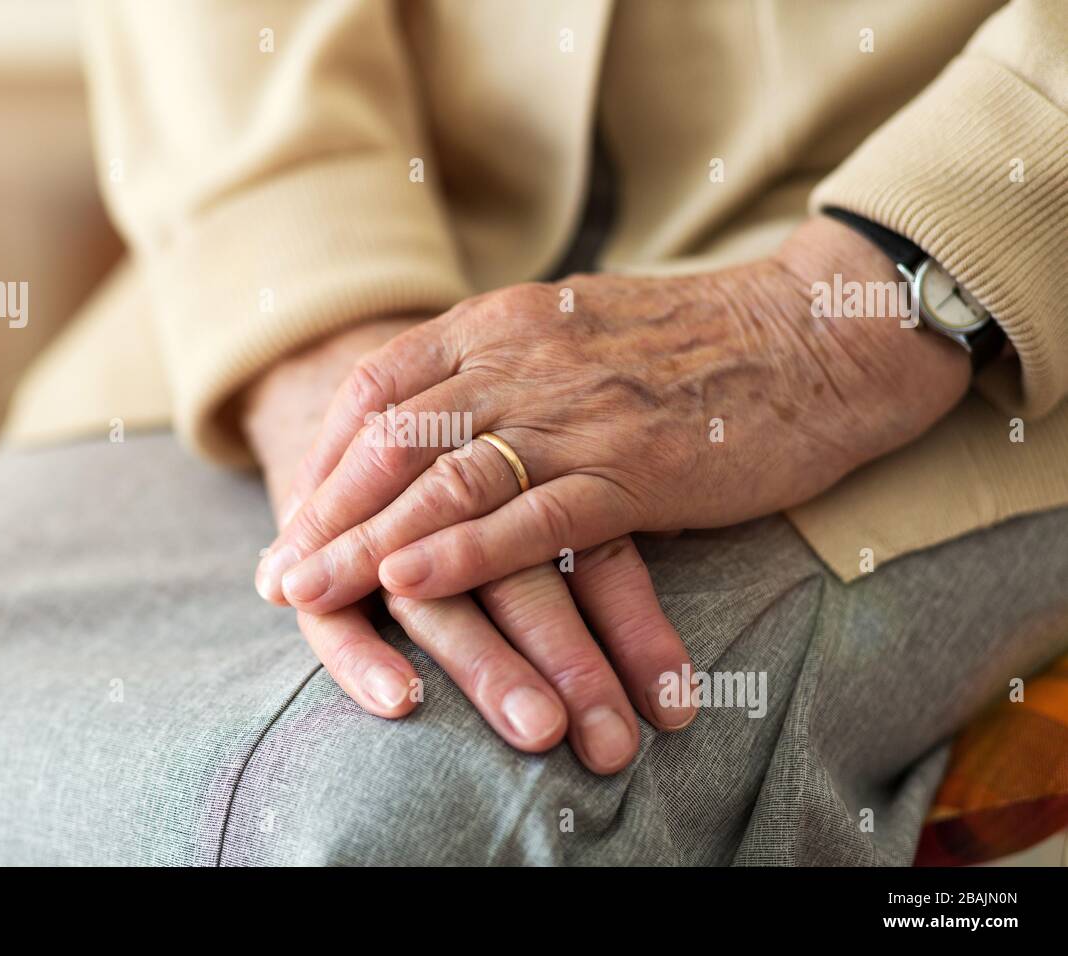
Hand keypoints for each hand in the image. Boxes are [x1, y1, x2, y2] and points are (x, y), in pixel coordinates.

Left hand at [256, 216, 969, 610]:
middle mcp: (523, 359)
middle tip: (279, 571)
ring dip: (367, 544)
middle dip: (324, 512)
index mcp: (505, 322)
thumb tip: (445, 412)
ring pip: (442, 481)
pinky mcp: (633, 467)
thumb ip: (506, 362)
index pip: (379, 386)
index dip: (326, 455)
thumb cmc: (696, 343)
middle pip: (390, 439)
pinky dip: (460, 552)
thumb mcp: (577, 329)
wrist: (814, 334)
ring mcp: (576, 412)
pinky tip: (408, 586)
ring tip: (312, 595)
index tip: (298, 510)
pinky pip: (529, 515)